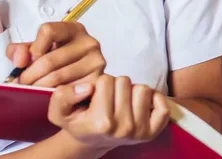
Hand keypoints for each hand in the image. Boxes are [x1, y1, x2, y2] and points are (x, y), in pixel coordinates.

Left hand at [6, 21, 105, 87]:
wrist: (79, 81)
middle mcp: (89, 43)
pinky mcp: (98, 80)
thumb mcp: (38, 51)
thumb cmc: (58, 63)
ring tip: (33, 91)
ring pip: (57, 77)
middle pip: (49, 60)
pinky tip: (49, 96)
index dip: (32, 48)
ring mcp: (96, 62)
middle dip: (30, 76)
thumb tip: (19, 60)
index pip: (48, 31)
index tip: (26, 62)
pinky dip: (54, 96)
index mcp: (74, 30)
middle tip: (23, 84)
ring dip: (39, 88)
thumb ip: (22, 50)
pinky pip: (68, 91)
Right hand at [49, 74, 169, 151]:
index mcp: (101, 123)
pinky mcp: (153, 131)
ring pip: (142, 89)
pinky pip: (162, 103)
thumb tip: (88, 87)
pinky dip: (153, 99)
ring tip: (121, 102)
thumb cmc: (78, 121)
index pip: (106, 81)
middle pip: (125, 82)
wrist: (91, 141)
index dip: (99, 83)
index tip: (94, 96)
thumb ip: (63, 96)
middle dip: (115, 86)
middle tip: (108, 100)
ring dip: (131, 91)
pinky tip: (138, 105)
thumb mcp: (59, 110)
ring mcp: (140, 131)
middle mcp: (123, 128)